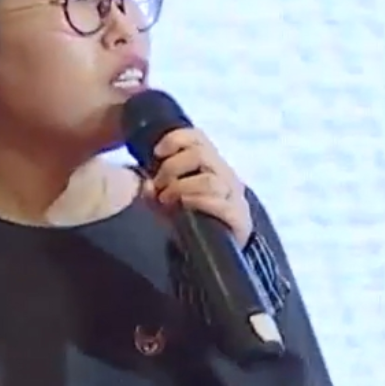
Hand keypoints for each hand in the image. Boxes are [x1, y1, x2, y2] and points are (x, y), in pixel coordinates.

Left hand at [140, 126, 252, 247]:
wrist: (217, 248)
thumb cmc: (190, 216)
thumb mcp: (167, 200)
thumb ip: (154, 191)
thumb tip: (145, 185)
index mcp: (210, 162)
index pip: (197, 137)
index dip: (176, 139)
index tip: (156, 152)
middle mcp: (225, 173)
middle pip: (201, 155)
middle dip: (172, 168)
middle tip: (158, 185)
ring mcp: (234, 195)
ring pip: (209, 180)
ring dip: (181, 187)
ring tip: (166, 199)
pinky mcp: (239, 216)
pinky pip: (220, 203)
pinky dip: (198, 201)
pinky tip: (184, 205)